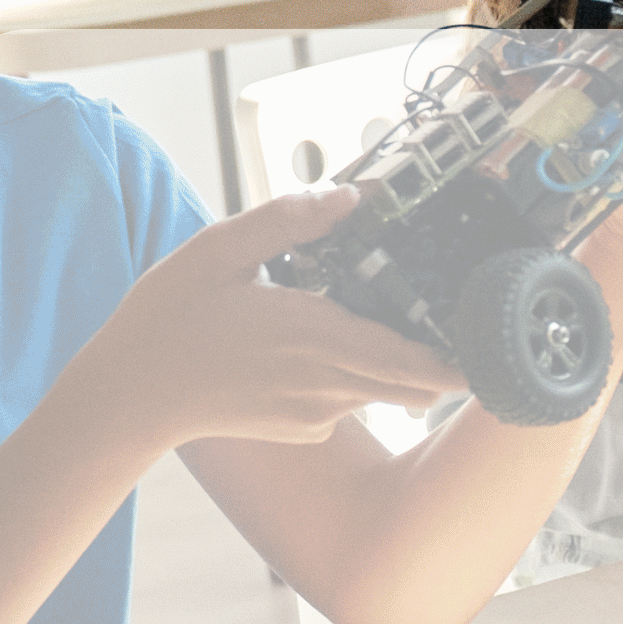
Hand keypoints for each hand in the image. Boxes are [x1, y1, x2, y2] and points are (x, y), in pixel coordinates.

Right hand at [81, 187, 464, 451]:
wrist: (129, 397)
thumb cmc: (168, 320)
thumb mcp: (220, 251)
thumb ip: (289, 221)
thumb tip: (349, 195)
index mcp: (312, 334)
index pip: (411, 358)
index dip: (460, 359)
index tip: (493, 344)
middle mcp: (325, 382)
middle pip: (416, 382)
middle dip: (445, 361)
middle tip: (462, 327)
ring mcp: (317, 412)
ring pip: (386, 390)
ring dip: (394, 363)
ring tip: (374, 321)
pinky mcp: (305, 428)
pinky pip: (350, 401)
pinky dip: (351, 376)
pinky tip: (312, 350)